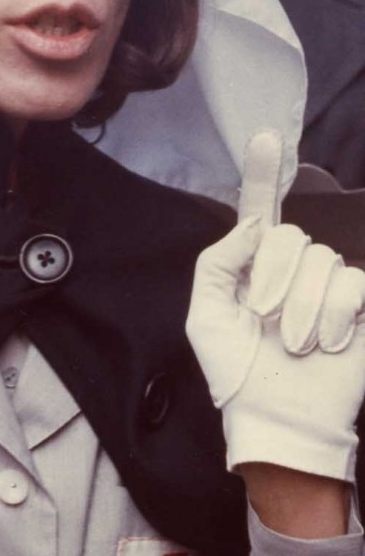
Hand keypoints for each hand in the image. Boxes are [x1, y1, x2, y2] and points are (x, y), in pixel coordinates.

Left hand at [186, 129, 364, 483]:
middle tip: (266, 324)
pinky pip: (353, 287)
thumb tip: (252, 225)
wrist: (279, 420)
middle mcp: (295, 269)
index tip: (266, 135)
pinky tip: (326, 346)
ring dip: (302, 312)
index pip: (261, 209)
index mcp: (255, 266)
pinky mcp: (362, 305)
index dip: (265, 172)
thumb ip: (218, 262)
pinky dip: (334, 319)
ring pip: (322, 264)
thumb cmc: (239, 375)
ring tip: (295, 345)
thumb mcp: (206, 318)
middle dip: (274, 283)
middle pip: (290, 239)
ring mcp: (331, 286)